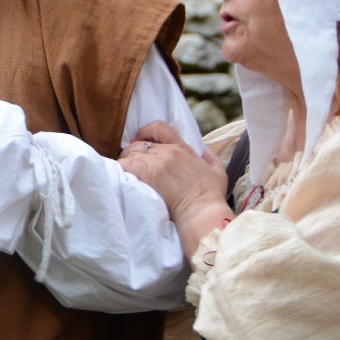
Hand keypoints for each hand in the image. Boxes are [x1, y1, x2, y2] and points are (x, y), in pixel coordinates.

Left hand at [120, 120, 229, 254]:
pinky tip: (122, 177)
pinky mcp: (147, 174)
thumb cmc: (211, 195)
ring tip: (127, 174)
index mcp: (183, 148)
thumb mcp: (218, 172)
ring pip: (130, 154)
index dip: (146, 131)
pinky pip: (125, 165)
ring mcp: (156, 162)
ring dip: (126, 162)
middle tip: (132, 165)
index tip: (141, 139)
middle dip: (133, 153)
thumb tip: (204, 152)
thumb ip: (211, 159)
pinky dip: (121, 169)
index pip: (159, 128)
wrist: (202, 211)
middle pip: (139, 144)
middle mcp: (168, 151)